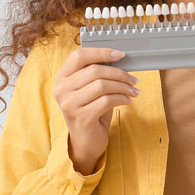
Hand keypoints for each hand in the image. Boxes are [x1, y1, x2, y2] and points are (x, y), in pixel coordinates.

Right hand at [53, 48, 139, 174]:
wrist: (86, 141)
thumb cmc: (90, 110)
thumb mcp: (90, 89)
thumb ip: (97, 73)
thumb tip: (119, 58)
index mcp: (62, 77)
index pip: (79, 56)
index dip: (101, 52)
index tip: (120, 54)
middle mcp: (61, 90)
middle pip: (94, 70)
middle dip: (119, 73)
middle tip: (133, 79)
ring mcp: (69, 104)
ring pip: (102, 85)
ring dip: (122, 86)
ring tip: (132, 91)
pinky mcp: (81, 118)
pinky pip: (107, 101)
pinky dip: (121, 99)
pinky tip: (127, 101)